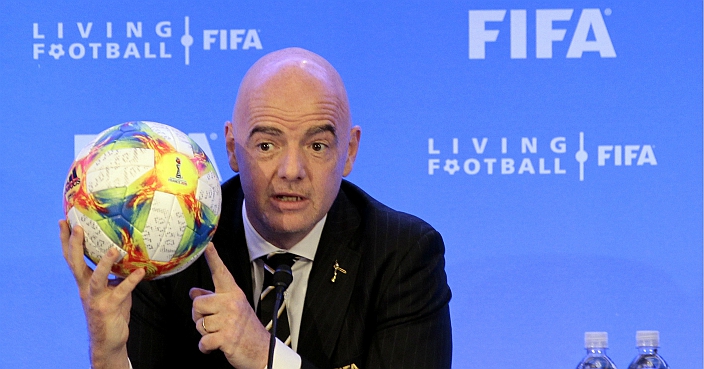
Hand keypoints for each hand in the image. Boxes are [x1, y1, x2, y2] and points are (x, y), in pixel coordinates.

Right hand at [59, 220, 144, 368]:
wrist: (109, 339)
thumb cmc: (113, 310)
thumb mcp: (113, 287)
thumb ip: (117, 272)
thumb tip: (131, 251)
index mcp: (84, 281)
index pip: (72, 257)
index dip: (66, 240)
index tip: (64, 221)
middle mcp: (86, 288)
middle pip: (75, 264)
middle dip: (74, 245)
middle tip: (77, 226)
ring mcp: (96, 298)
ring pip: (95, 278)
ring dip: (104, 264)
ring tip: (114, 249)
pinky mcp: (108, 308)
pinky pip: (121, 292)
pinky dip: (131, 281)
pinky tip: (141, 271)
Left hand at [190, 243, 269, 368]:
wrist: (263, 351)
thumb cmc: (247, 330)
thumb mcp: (233, 309)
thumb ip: (212, 299)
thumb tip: (194, 292)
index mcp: (234, 294)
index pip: (221, 272)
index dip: (213, 257)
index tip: (207, 244)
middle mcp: (232, 303)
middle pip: (197, 303)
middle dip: (199, 316)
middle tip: (213, 322)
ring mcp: (230, 320)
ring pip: (199, 323)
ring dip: (204, 333)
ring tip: (219, 333)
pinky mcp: (227, 337)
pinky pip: (203, 341)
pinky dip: (205, 347)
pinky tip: (215, 345)